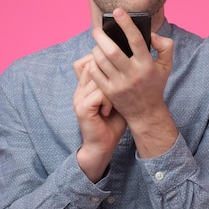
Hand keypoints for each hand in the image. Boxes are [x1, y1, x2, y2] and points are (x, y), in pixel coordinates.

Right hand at [73, 55, 126, 180]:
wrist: (102, 146)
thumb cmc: (113, 123)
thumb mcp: (116, 99)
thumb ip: (116, 82)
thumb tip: (130, 63)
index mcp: (85, 86)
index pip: (88, 61)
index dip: (104, 62)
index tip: (119, 72)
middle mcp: (79, 89)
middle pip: (93, 65)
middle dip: (110, 72)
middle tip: (119, 88)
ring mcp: (79, 98)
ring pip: (98, 78)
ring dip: (111, 89)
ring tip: (113, 104)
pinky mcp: (82, 108)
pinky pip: (99, 93)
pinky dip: (108, 101)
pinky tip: (108, 111)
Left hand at [88, 8, 177, 157]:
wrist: (146, 113)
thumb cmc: (155, 84)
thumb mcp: (166, 65)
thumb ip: (165, 46)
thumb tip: (151, 34)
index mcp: (147, 65)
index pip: (136, 40)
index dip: (126, 23)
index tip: (118, 11)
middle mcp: (132, 74)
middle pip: (112, 51)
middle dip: (101, 36)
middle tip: (97, 29)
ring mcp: (119, 84)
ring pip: (101, 60)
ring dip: (96, 49)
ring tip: (97, 44)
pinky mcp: (109, 92)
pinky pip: (95, 73)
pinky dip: (93, 62)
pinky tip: (95, 59)